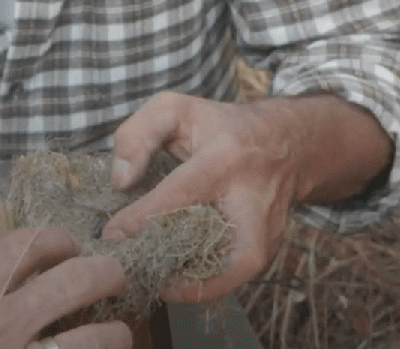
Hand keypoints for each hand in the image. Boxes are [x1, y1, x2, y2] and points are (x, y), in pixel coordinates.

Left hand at [100, 92, 387, 302]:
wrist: (285, 140)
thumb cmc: (218, 125)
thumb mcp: (172, 110)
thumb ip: (137, 136)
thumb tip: (121, 181)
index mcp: (227, 156)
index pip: (184, 192)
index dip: (146, 217)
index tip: (113, 236)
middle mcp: (255, 196)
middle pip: (239, 250)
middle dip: (196, 276)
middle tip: (149, 281)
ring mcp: (270, 225)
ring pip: (244, 268)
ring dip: (204, 286)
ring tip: (160, 288)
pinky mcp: (272, 243)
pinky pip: (241, 271)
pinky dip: (211, 282)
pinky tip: (177, 282)